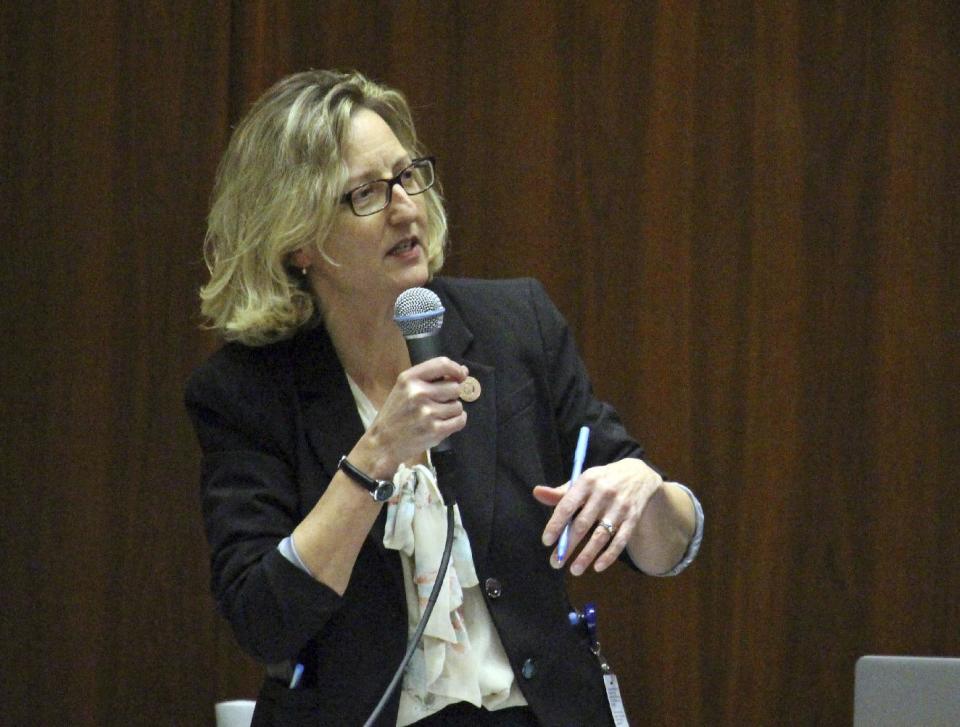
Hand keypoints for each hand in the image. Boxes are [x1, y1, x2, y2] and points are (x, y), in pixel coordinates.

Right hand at [361, 357, 467, 473]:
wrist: (382, 443)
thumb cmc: (395, 415)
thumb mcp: (404, 389)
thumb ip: (431, 378)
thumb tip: (464, 371)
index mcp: (409, 379)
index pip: (442, 364)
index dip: (456, 370)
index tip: (460, 376)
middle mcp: (418, 393)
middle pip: (454, 387)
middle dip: (451, 395)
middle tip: (439, 403)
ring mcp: (427, 413)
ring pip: (458, 405)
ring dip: (452, 411)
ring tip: (437, 415)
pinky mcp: (435, 430)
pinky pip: (460, 420)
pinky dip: (457, 421)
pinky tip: (445, 422)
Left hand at [534, 458, 662, 574]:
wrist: (639, 474)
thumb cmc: (602, 481)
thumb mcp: (583, 481)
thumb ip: (561, 493)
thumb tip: (536, 493)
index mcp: (587, 481)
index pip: (567, 505)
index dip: (556, 524)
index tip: (546, 541)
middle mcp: (604, 494)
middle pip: (582, 524)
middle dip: (568, 545)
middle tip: (555, 563)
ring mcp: (620, 507)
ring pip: (601, 535)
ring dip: (587, 555)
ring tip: (574, 570)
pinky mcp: (633, 518)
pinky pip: (620, 540)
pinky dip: (609, 555)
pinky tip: (597, 567)